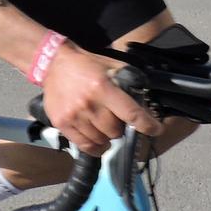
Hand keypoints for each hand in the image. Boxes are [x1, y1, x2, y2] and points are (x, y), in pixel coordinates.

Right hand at [40, 45, 161, 156]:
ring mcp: (73, 116)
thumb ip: (129, 82)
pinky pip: (84, 145)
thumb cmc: (87, 64)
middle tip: (116, 120)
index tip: (156, 130)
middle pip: (115, 131)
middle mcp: (88, 104)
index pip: (131, 113)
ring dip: (107, 137)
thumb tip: (144, 104)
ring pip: (101, 140)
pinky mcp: (61, 123)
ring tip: (105, 127)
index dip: (147, 125)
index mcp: (103, 87)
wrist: (53, 63)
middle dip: (120, 128)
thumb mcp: (111, 66)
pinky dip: (95, 146)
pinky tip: (98, 141)